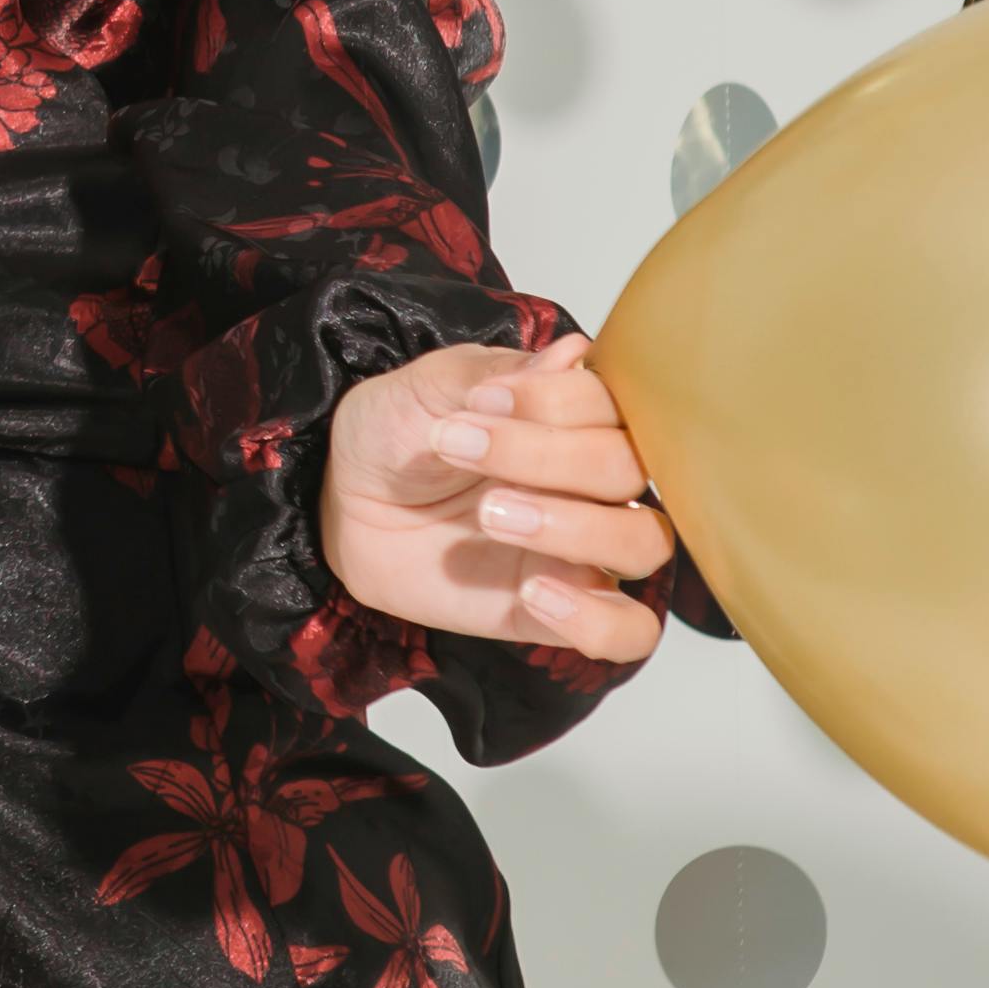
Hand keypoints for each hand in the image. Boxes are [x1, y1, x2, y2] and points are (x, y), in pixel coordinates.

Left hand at [317, 330, 672, 669]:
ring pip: (643, 544)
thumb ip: (494, 374)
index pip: (617, 403)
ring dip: (576, 527)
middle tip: (458, 445)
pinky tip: (534, 590)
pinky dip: (595, 618)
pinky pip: (625, 631)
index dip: (559, 400)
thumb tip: (573, 356)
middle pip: (629, 469)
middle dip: (547, 456)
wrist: (345, 500)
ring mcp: (581, 547)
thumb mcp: (427, 386)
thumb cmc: (396, 433)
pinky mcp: (554, 609)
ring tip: (489, 514)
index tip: (483, 399)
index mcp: (576, 414)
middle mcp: (593, 480)